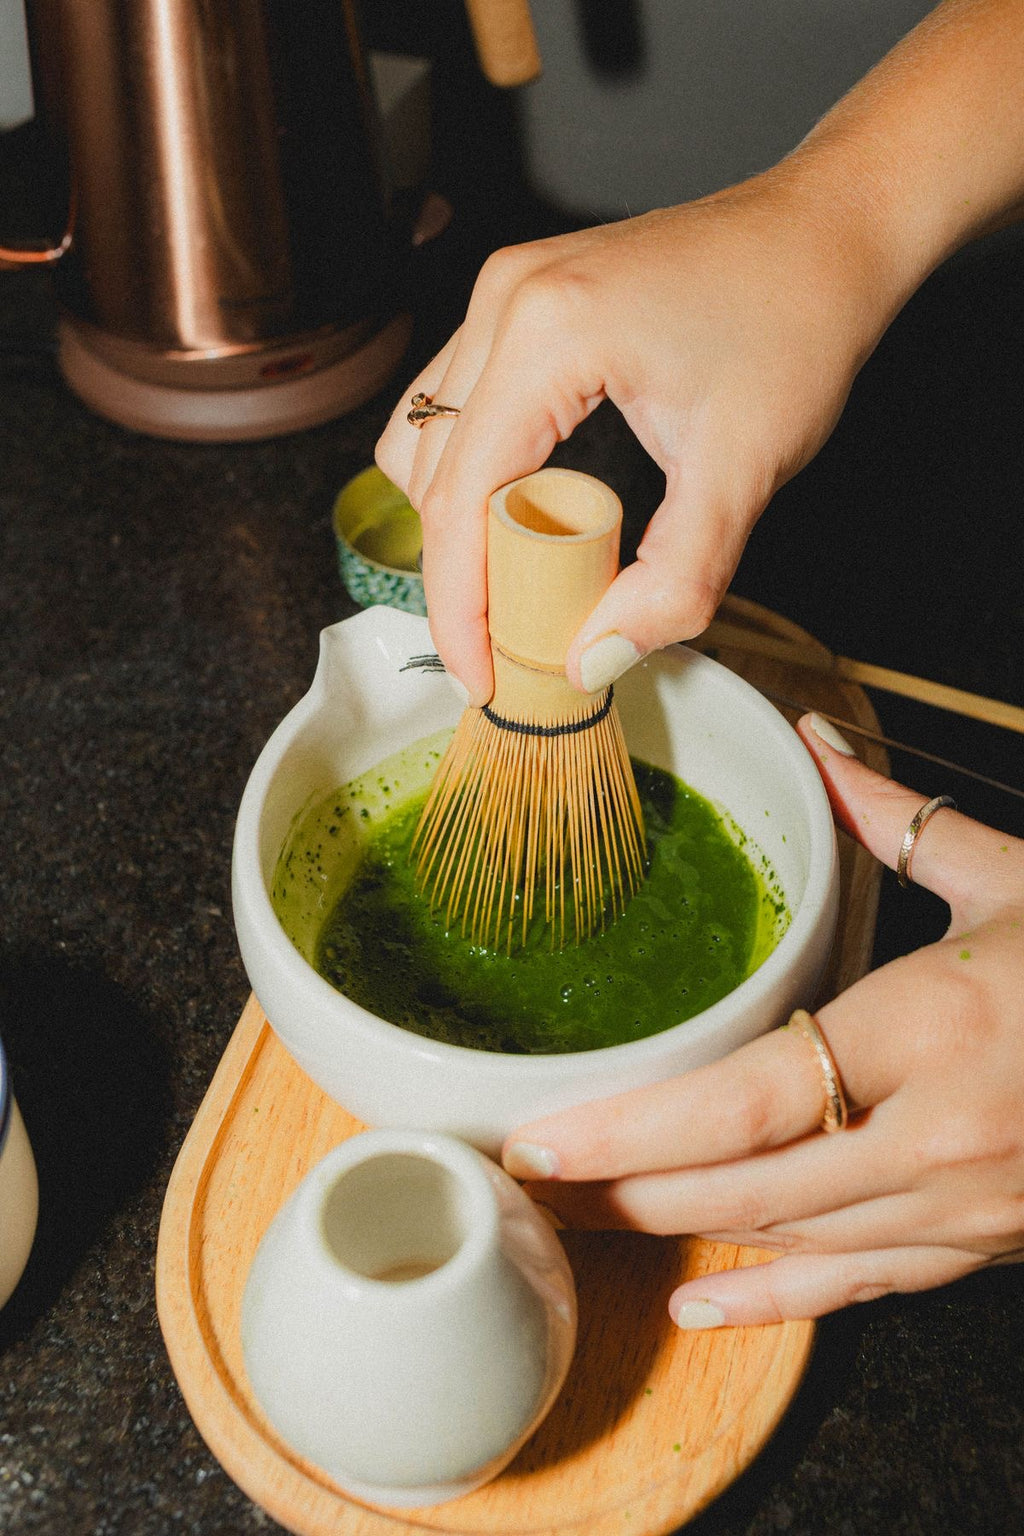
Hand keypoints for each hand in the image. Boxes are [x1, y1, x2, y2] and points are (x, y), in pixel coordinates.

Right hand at [376, 172, 896, 704]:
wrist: (828, 233)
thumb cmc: (796, 324)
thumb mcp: (744, 470)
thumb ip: (673, 581)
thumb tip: (593, 659)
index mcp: (547, 332)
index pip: (458, 499)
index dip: (458, 607)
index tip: (480, 676)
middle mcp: (506, 299)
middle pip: (429, 474)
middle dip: (460, 573)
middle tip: (513, 641)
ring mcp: (506, 291)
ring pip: (425, 438)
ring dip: (458, 522)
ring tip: (524, 577)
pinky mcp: (521, 298)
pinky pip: (457, 404)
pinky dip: (476, 474)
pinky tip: (530, 511)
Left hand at [501, 714, 1023, 1325]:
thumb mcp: (1012, 878)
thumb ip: (897, 819)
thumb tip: (819, 746)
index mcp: (932, 1029)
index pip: (742, 1103)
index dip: (629, 1131)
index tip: (539, 1139)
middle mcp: (940, 1136)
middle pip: (741, 1186)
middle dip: (624, 1189)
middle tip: (529, 1179)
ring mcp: (966, 1204)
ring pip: (788, 1239)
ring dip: (677, 1232)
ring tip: (585, 1218)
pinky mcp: (987, 1241)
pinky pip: (861, 1287)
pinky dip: (774, 1301)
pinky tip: (700, 1304)